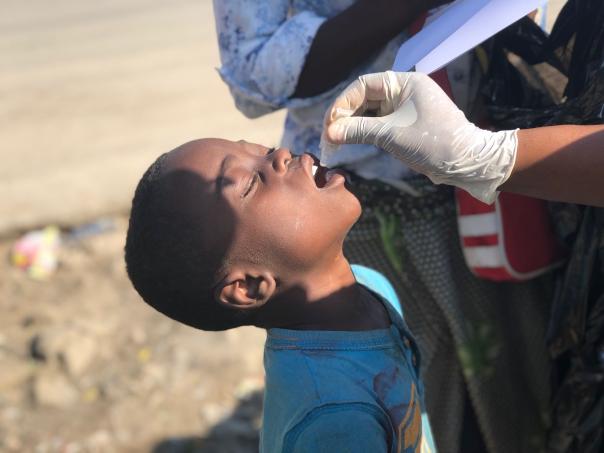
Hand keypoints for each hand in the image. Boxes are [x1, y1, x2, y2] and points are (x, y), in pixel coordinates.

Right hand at [322, 71, 517, 203]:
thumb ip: (359, 130)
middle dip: (344, 117)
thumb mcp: (392, 135)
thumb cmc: (434, 143)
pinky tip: (348, 143)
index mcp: (405, 83)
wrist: (467, 163)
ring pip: (369, 113)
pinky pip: (377, 124)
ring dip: (351, 126)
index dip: (343, 104)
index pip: (363, 85)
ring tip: (333, 143)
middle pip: (364, 98)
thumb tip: (330, 131)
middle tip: (327, 137)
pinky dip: (362, 133)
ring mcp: (404, 108)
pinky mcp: (404, 124)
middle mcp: (404, 91)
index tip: (329, 124)